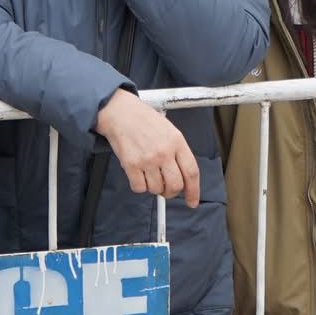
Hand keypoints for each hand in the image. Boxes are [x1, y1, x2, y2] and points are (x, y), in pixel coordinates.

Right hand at [96, 89, 199, 207]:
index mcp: (177, 142)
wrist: (121, 113)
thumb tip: (184, 176)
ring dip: (154, 188)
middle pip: (175, 185)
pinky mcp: (131, 164)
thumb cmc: (145, 120)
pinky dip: (140, 186)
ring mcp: (147, 159)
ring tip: (150, 174)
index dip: (194, 191)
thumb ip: (178, 152)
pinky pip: (139, 188)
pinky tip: (139, 174)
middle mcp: (164, 152)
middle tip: (167, 189)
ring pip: (157, 189)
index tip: (192, 201)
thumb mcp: (170, 130)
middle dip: (172, 192)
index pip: (191, 172)